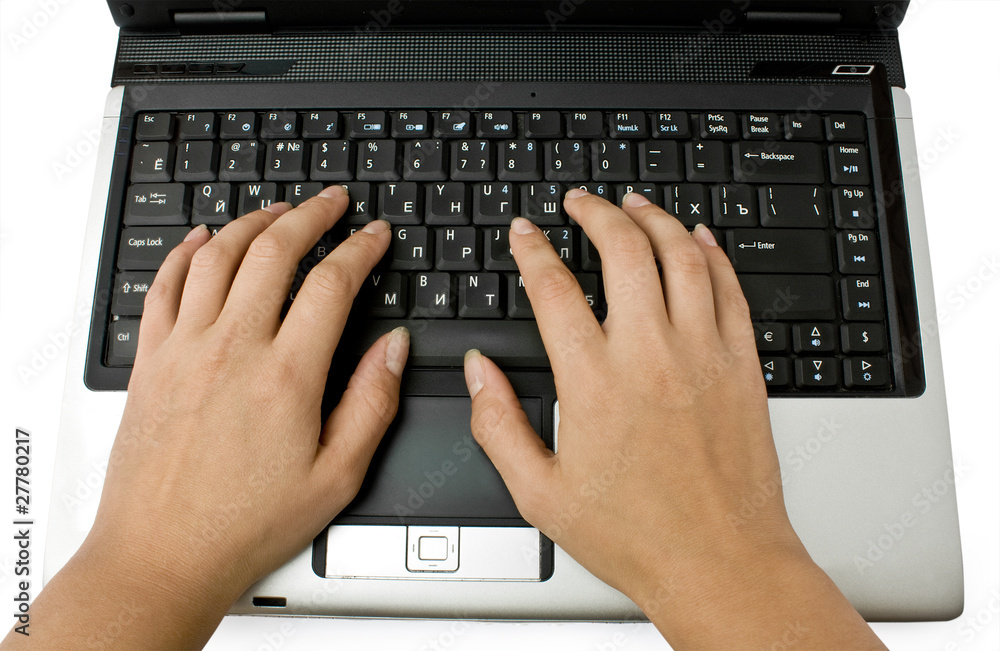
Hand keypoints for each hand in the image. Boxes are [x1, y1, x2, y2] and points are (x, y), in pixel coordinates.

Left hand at [15, 186, 407, 648]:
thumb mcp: (336, 477)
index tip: (375, 235)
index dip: (361, 249)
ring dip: (252, 222)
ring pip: (217, 256)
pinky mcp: (152, 361)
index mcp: (286, 376)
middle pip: (274, 251)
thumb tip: (394, 346)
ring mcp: (185, 349)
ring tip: (279, 210)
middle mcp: (232, 348)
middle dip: (310, 215)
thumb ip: (372, 403)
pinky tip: (202, 239)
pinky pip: (164, 285)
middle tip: (332, 201)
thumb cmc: (246, 524)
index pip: (332, 284)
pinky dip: (185, 252)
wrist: (162, 556)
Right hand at [464, 189, 885, 648]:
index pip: (554, 289)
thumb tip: (477, 372)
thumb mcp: (541, 493)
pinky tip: (698, 238)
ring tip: (633, 203)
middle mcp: (650, 356)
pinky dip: (712, 253)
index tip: (525, 232)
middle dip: (596, 212)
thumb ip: (498, 425)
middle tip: (580, 201)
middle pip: (624, 250)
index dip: (533, 249)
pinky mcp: (743, 366)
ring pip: (682, 256)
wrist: (721, 564)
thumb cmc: (636, 536)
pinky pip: (730, 288)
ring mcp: (704, 355)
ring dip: (655, 218)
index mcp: (594, 383)